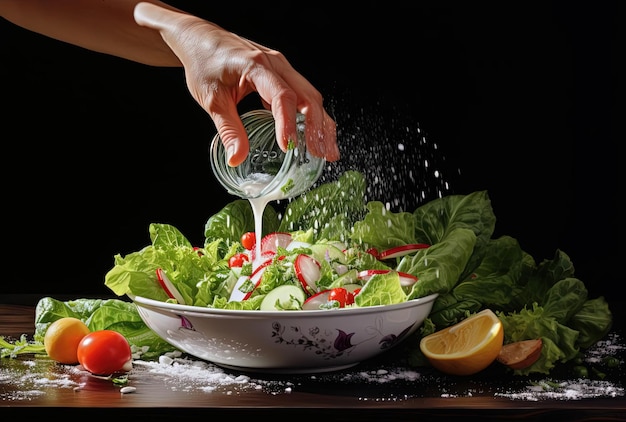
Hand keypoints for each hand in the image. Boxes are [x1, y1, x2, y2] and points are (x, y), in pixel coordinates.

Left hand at [133, 2, 338, 166]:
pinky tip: (316, 137)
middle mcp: (276, 64)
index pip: (282, 96)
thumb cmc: (204, 63)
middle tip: (320, 155)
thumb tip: (236, 159)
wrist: (200, 39)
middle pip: (308, 96)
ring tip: (326, 152)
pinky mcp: (282, 75)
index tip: (289, 147)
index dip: (288, 123)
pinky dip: (312, 118)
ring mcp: (282, 68)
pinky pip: (303, 96)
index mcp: (256, 65)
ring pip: (311, 97)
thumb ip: (228, 130)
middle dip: (317, 128)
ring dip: (321, 125)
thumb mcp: (211, 100)